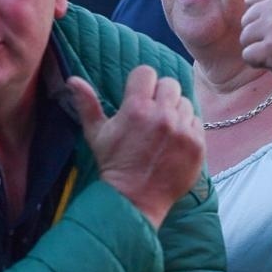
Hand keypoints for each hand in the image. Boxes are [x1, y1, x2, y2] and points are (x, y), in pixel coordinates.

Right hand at [69, 65, 204, 228]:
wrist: (135, 199)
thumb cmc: (113, 165)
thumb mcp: (96, 134)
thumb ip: (87, 104)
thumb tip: (73, 80)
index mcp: (136, 109)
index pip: (147, 72)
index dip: (142, 82)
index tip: (139, 95)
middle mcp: (163, 116)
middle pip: (170, 84)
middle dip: (160, 94)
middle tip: (153, 112)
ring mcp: (183, 130)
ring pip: (185, 102)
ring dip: (176, 111)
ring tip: (164, 129)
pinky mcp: (197, 144)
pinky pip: (197, 122)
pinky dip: (187, 128)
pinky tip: (175, 141)